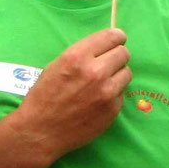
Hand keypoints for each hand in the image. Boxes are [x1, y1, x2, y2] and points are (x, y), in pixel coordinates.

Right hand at [12, 28, 130, 159]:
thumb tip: (106, 47)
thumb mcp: (57, 65)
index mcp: (78, 57)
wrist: (41, 131)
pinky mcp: (112, 109)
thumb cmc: (44, 96)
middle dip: (117, 56)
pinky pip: (121, 93)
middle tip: (108, 63)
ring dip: (117, 74)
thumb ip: (82, 54)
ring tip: (103, 82)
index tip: (116, 41)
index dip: (116, 38)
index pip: (112, 36)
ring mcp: (107, 92)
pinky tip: (98, 99)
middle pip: (124, 53)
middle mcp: (95, 72)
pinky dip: (114, 93)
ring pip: (126, 73)